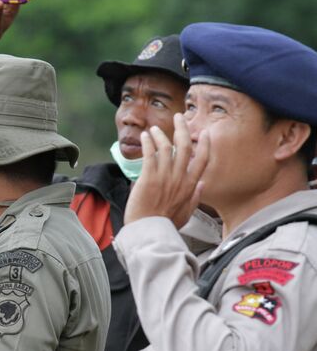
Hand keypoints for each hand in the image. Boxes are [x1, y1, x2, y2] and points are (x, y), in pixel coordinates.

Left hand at [124, 113, 210, 227]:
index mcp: (190, 186)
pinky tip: (145, 136)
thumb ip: (195, 197)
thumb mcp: (186, 213)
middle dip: (182, 128)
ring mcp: (164, 177)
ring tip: (155, 129)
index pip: (202, 159)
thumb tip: (202, 184)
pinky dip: (148, 143)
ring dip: (161, 135)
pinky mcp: (149, 178)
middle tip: (179, 118)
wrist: (149, 232)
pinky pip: (150, 154)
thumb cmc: (165, 225)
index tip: (204, 133)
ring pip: (166, 147)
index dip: (205, 144)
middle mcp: (180, 178)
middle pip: (185, 146)